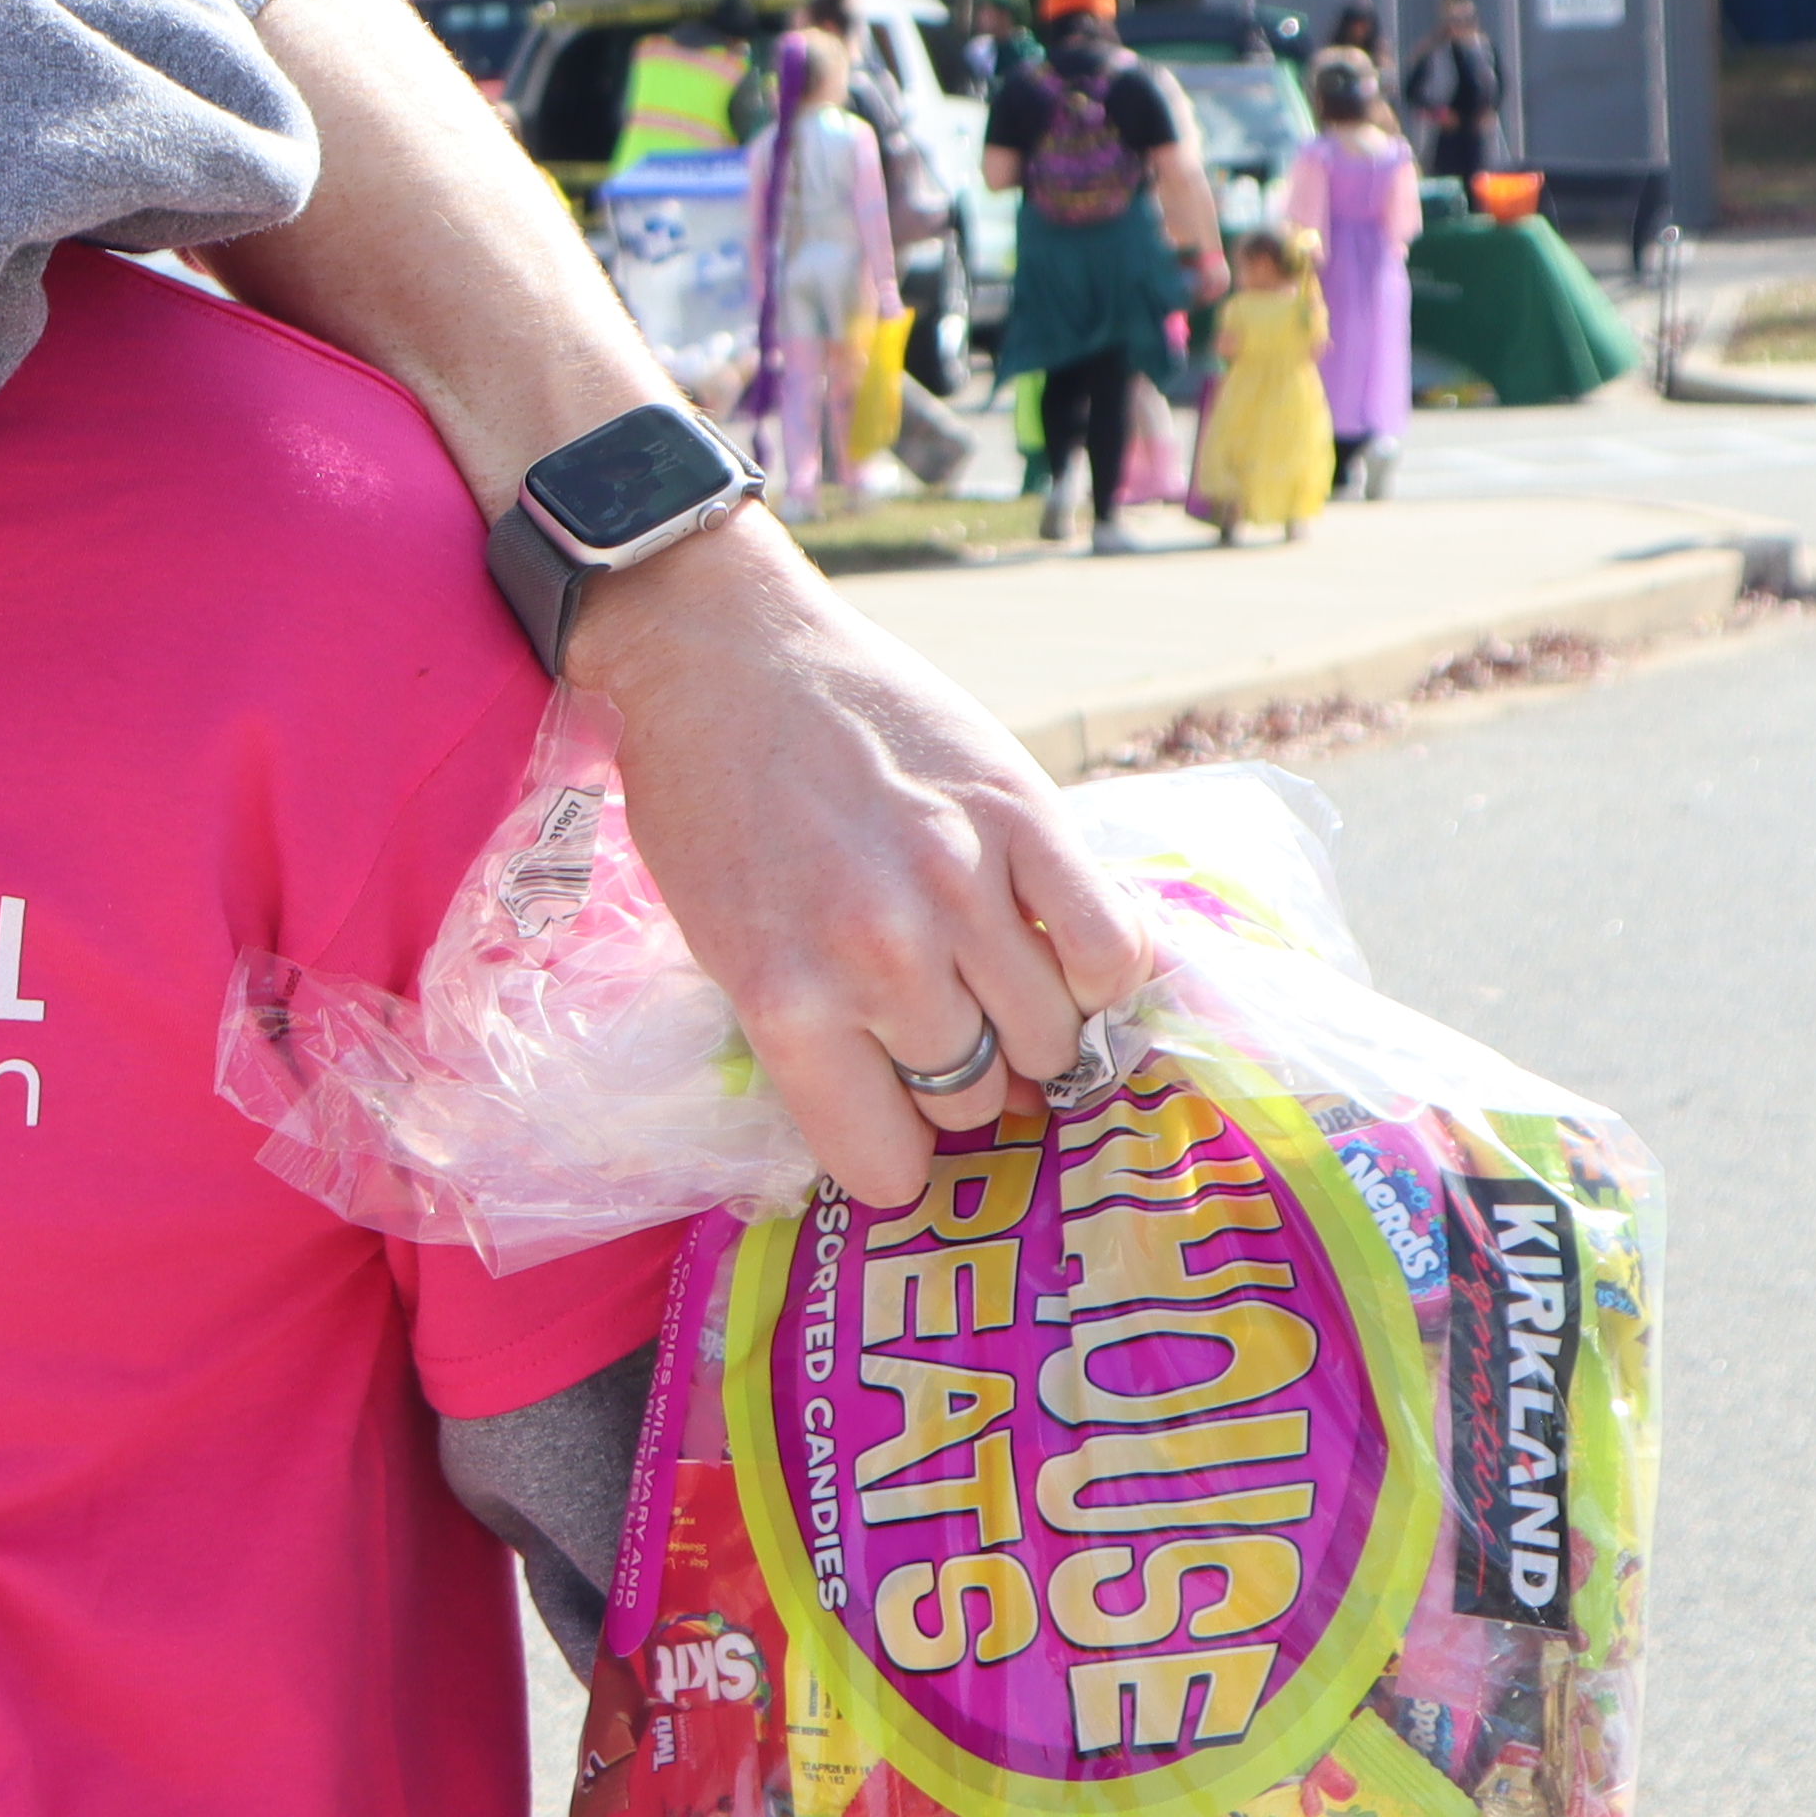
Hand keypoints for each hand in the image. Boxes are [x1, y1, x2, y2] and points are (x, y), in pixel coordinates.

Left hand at [570, 513, 1158, 1207]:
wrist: (722, 655)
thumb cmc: (705, 803)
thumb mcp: (718, 940)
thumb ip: (810, 1031)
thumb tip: (902, 1119)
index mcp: (787, 998)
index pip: (882, 1161)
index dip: (895, 1153)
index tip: (897, 1128)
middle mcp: (880, 954)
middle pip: (976, 1093)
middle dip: (962, 1079)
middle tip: (942, 1033)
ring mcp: (959, 883)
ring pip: (1050, 1033)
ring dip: (1032, 1028)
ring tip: (997, 988)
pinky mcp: (1022, 814)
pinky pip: (1110, 944)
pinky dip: (1101, 966)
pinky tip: (1061, 949)